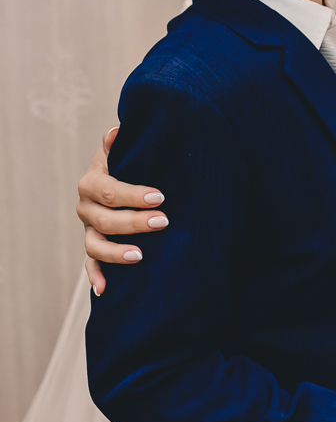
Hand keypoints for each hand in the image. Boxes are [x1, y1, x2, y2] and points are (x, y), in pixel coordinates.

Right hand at [77, 126, 167, 293]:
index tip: (159, 197)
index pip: (108, 190)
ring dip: (116, 252)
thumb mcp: (126, 150)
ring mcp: (89, 229)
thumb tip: (116, 130)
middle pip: (104, 219)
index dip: (133, 195)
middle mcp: (86, 207)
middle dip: (134, 222)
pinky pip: (91, 264)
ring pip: (95, 244)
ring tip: (141, 257)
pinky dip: (96, 278)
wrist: (124, 180)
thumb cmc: (131, 163)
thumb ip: (120, 142)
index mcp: (92, 181)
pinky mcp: (94, 248)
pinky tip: (105, 290)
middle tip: (163, 222)